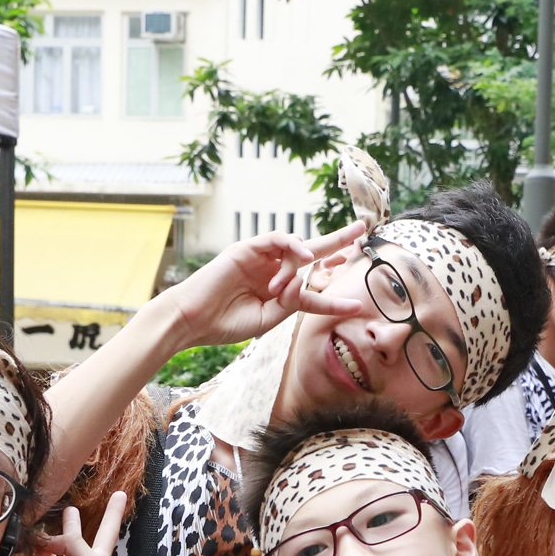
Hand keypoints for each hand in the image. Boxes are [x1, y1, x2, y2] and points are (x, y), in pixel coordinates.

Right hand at [17, 495, 124, 555]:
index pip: (105, 531)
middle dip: (68, 522)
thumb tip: (47, 537)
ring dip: (40, 534)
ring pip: (42, 546)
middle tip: (66, 505)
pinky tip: (20, 539)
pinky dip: (20, 550)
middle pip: (69, 537)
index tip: (121, 494)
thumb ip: (73, 543)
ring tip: (35, 520)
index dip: (113, 513)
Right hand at [162, 226, 368, 347]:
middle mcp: (273, 272)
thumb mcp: (268, 319)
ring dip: (299, 265)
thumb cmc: (226, 324)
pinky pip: (277, 239)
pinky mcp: (247, 248)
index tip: (356, 305)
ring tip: (285, 284)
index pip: (312, 292)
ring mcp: (261, 259)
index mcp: (278, 293)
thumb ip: (291, 302)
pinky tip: (302, 255)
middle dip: (337, 242)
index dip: (333, 300)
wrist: (193, 320)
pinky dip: (293, 245)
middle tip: (361, 232)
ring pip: (296, 250)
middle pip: (312, 254)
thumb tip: (305, 279)